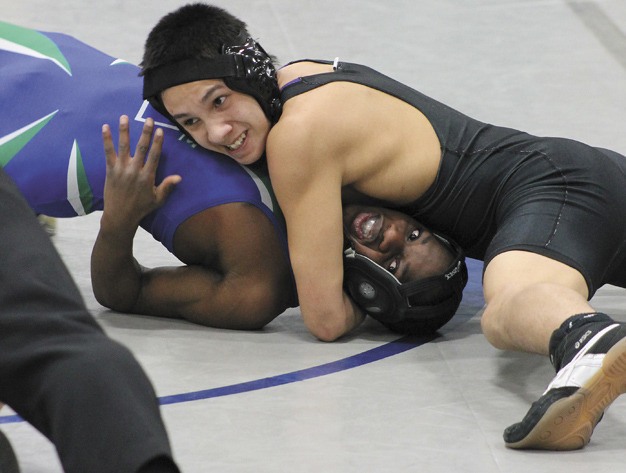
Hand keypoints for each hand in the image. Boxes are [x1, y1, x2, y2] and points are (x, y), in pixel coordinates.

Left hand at [101, 115, 180, 231]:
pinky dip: (106, 140)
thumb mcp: (157, 199)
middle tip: (148, 120)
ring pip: (123, 146)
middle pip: (141, 148)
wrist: (120, 216)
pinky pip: (108, 152)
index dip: (158, 143)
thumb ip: (167, 187)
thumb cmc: (141, 208)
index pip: (154, 156)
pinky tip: (105, 127)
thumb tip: (179, 177)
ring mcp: (121, 169)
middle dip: (145, 133)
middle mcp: (135, 170)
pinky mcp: (110, 170)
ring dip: (124, 131)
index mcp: (147, 177)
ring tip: (124, 117)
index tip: (160, 131)